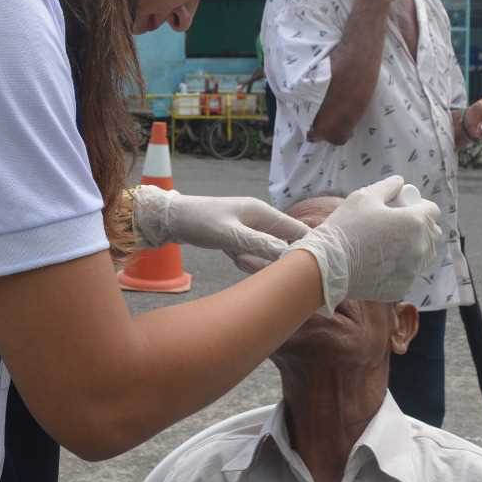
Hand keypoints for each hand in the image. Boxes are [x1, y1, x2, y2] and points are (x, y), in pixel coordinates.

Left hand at [133, 188, 310, 272]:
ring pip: (266, 252)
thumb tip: (289, 257)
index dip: (308, 248)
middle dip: (275, 260)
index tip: (311, 269)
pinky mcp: (238, 238)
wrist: (170, 219)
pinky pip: (251, 254)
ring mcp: (249, 229)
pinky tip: (232, 256)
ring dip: (256, 261)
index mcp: (262, 212)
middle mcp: (259, 219)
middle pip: (283, 244)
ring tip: (236, 258)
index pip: (297, 230)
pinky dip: (244, 260)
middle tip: (260, 267)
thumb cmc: (200, 221)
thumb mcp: (231, 236)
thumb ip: (260, 245)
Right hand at [287, 176, 442, 314]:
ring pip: (423, 255)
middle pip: (432, 233)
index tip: (403, 207)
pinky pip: (409, 273)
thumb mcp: (364, 197)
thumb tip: (399, 182)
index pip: (432, 210)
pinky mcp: (402, 288)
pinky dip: (401, 267)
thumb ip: (387, 187)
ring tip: (389, 245)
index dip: (418, 205)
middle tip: (397, 226)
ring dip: (413, 247)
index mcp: (415, 222)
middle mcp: (420, 247)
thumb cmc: (346, 227)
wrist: (329, 265)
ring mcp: (412, 270)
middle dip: (420, 226)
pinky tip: (380, 262)